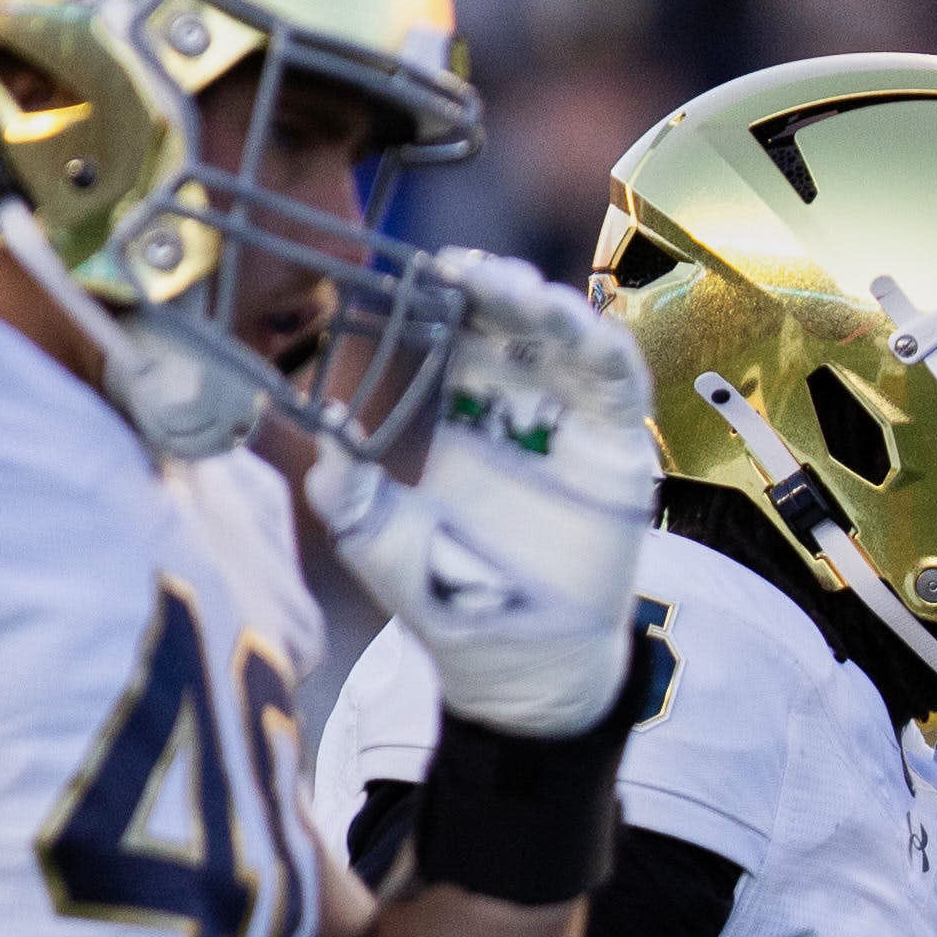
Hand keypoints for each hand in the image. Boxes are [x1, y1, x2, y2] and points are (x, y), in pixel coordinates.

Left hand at [306, 250, 659, 738]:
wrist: (516, 665)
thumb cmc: (449, 602)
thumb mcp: (380, 541)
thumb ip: (347, 489)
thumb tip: (315, 429)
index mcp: (463, 418)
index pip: (457, 335)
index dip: (445, 298)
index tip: (422, 270)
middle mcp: (521, 410)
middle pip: (516, 323)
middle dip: (499, 287)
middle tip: (472, 272)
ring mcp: (573, 426)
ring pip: (570, 341)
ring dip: (552, 309)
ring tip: (526, 296)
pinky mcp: (618, 452)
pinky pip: (621, 388)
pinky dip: (608, 352)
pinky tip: (585, 333)